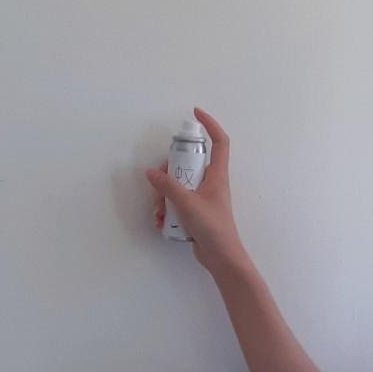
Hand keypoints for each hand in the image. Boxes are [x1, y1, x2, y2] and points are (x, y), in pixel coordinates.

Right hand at [146, 108, 249, 276]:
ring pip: (178, 184)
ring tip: (159, 211)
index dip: (210, 124)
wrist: (221, 257)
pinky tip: (160, 221)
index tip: (195, 113)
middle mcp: (211, 183)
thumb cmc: (213, 227)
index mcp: (217, 175)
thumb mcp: (187, 204)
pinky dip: (166, 209)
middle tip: (159, 182)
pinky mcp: (194, 212)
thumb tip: (151, 172)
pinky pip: (176, 202)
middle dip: (169, 172)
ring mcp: (202, 197)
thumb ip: (168, 186)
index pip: (219, 142)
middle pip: (188, 164)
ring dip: (163, 196)